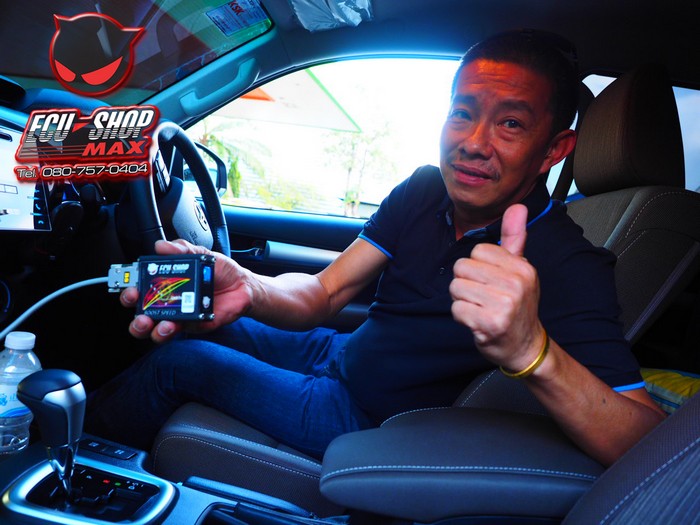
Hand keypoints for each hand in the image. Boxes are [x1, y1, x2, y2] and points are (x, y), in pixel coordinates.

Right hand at [120, 239, 252, 342]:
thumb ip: (182, 249)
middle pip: (141, 314)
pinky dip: (172, 329)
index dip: (130, 291)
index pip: (141, 290)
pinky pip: (179, 331)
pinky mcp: (193, 325)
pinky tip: (172, 324)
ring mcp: (180, 315)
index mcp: (167, 283)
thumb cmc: (220, 271)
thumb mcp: (202, 254)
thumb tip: (162, 246)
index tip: (131, 288)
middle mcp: (169, 302)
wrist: (243, 285)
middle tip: (136, 306)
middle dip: (134, 314)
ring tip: (150, 321)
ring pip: (155, 329)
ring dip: (148, 327)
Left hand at [449, 204, 545, 371]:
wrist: (525, 346)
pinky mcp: (490, 323)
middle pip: (462, 268)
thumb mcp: (520, 269)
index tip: (491, 282)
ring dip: (462, 301)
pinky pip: (456, 309)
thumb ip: (514, 238)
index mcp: (523, 267)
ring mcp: (504, 304)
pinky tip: (477, 322)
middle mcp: (516, 284)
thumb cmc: (518, 306)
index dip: (477, 267)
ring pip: (456, 288)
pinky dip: (462, 317)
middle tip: (484, 298)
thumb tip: (518, 207)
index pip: (477, 251)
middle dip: (467, 284)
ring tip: (480, 309)